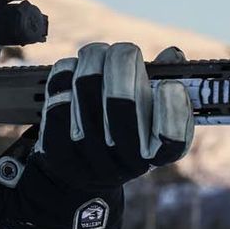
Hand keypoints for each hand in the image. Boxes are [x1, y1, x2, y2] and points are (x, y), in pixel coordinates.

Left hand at [0, 42, 193, 228]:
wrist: (78, 177)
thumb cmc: (122, 134)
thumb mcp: (150, 118)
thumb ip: (164, 84)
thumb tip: (173, 55)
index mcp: (155, 154)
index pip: (172, 137)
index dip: (173, 104)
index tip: (168, 85)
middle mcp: (123, 160)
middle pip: (122, 99)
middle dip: (123, 60)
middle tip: (124, 51)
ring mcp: (87, 153)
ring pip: (86, 85)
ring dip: (93, 58)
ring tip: (97, 54)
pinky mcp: (56, 143)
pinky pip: (58, 94)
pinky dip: (66, 72)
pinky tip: (73, 70)